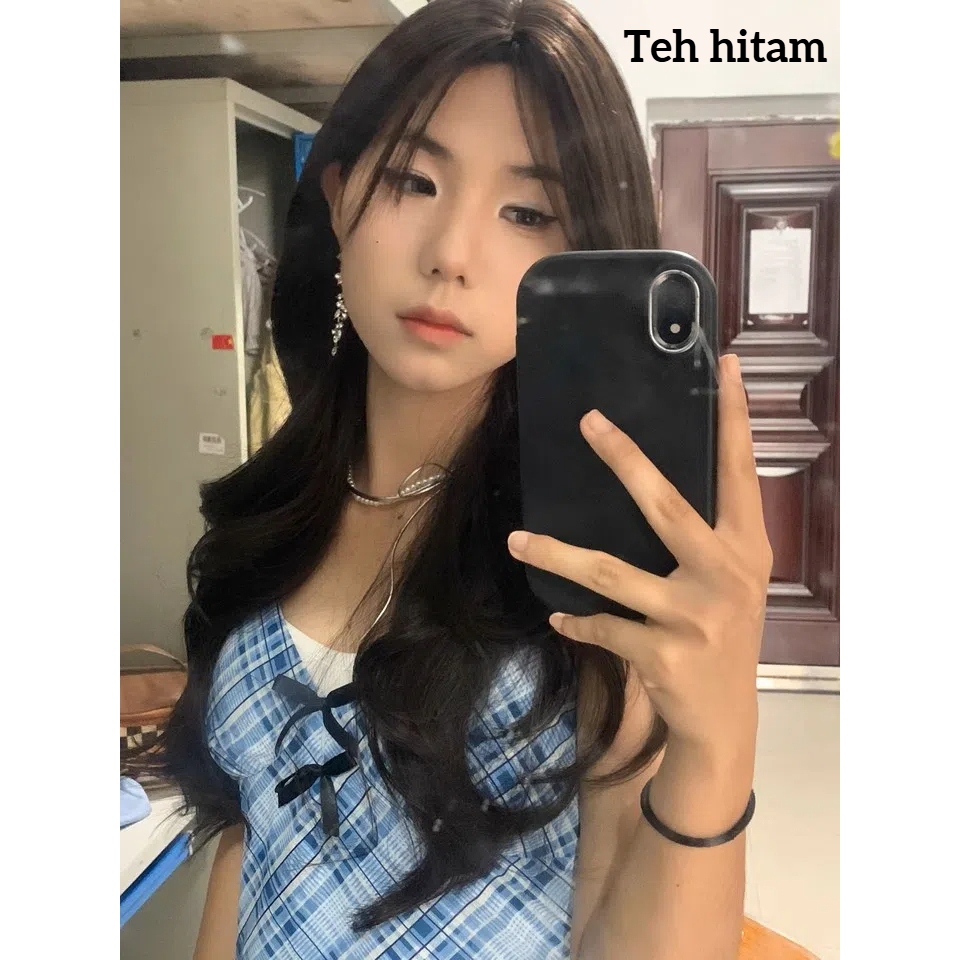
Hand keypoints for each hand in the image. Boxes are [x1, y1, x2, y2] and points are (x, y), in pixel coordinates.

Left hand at [506, 354, 772, 755]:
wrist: (723, 720)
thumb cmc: (723, 635)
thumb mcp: (731, 581)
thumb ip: (710, 535)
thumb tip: (654, 478)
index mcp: (747, 547)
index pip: (741, 471)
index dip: (735, 419)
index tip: (727, 366)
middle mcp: (726, 575)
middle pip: (667, 506)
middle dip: (625, 460)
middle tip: (588, 422)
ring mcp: (695, 617)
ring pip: (611, 572)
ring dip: (557, 554)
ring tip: (519, 540)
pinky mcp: (662, 654)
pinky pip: (602, 625)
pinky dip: (576, 620)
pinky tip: (558, 615)